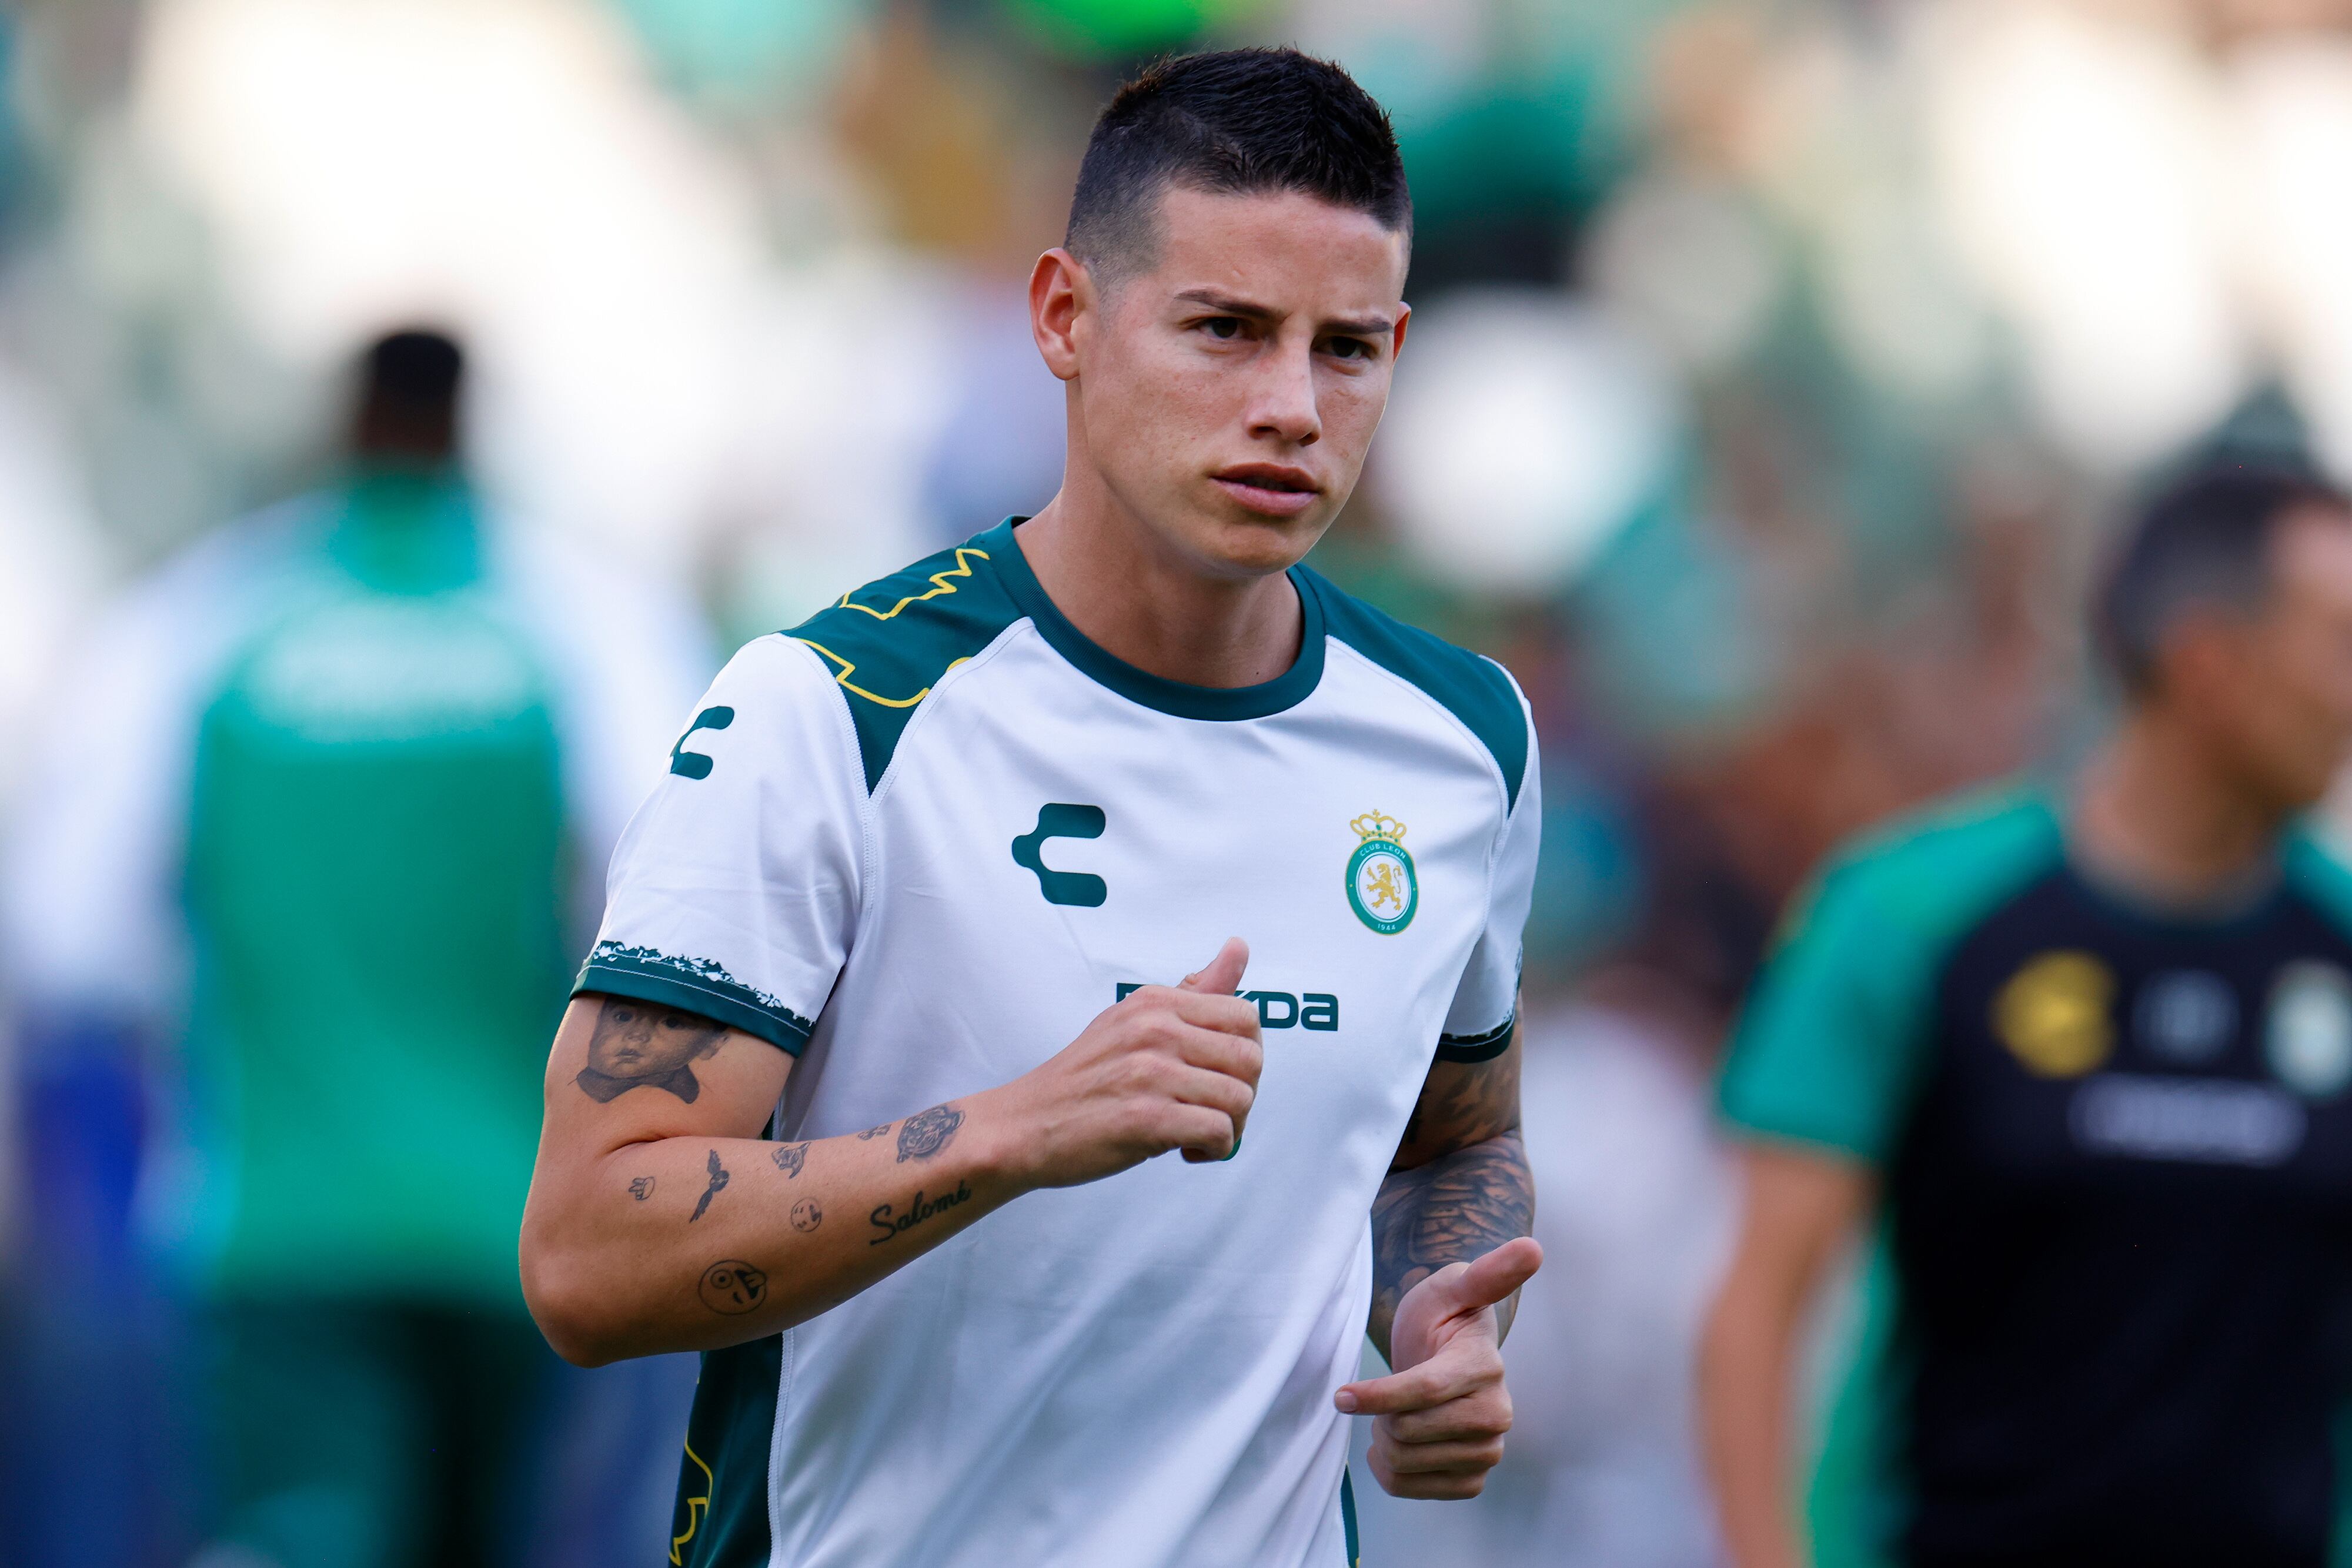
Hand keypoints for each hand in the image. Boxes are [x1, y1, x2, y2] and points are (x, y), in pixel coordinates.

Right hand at [987, 938, 1263, 1188]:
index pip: (1246, 1016)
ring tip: (1195, 1135)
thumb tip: (1240, 946)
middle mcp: (1155, 1030)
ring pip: (1239, 1099)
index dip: (1246, 1054)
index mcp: (1156, 1003)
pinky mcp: (1146, 1119)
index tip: (1217, 1077)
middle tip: (1212, 1112)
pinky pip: (1219, 1132)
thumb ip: (1193, 993)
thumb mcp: (1135, 1020)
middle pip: (1250, 1059)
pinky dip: (1213, 1150)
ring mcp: (1150, 1073)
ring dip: (1229, 1127)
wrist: (1025, 1125)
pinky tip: (1185, 1151)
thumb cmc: (1086, 1078)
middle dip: (1243, 1094)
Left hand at [1336, 1236, 1542, 1499]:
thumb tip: (1532, 1247)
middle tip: (1385, 1391)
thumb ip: (1487, 1273)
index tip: (1340, 1396)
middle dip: (1381, 1413)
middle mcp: (1495, 1414)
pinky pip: (1411, 1489)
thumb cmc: (1442, 1317)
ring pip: (1404, 1462)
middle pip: (1407, 1431)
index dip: (1379, 1396)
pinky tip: (1398, 1443)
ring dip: (1384, 1438)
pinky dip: (1390, 1470)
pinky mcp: (1472, 1479)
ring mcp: (1487, 1451)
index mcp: (1485, 1367)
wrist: (1446, 1356)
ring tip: (1394, 1412)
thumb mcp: (1452, 1287)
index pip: (1424, 1391)